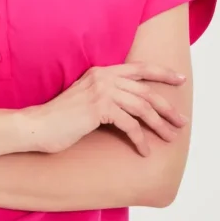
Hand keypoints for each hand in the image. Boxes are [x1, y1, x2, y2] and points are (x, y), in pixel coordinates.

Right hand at [25, 62, 187, 156]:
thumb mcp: (87, 100)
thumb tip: (133, 108)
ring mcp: (101, 91)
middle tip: (181, 122)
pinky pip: (130, 125)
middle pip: (146, 90)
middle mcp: (103, 77)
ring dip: (159, 125)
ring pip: (142, 107)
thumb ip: (107, 96)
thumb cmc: (61, 119)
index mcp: (101, 72)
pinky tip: (144, 152)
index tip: (180, 79)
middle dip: (167, 107)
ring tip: (170, 138)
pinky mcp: (99, 108)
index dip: (162, 73)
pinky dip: (140, 140)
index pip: (139, 68)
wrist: (37, 126)